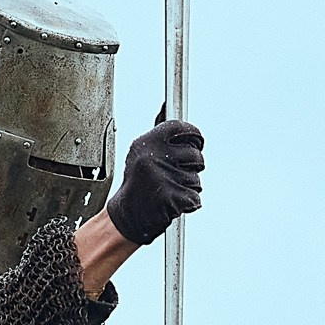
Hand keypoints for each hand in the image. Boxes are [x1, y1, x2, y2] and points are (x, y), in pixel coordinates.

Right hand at [105, 120, 203, 246]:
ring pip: (197, 179)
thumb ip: (159, 133)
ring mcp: (162, 178)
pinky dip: (189, 203)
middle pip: (196, 155)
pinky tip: (172, 203)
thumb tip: (166, 108)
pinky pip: (195, 197)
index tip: (197, 141)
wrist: (126, 216)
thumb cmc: (138, 184)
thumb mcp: (142, 153)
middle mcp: (153, 158)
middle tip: (176, 174)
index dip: (195, 134)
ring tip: (169, 190)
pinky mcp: (171, 198)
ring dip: (189, 187)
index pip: (181, 127)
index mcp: (146, 143)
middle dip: (193, 167)